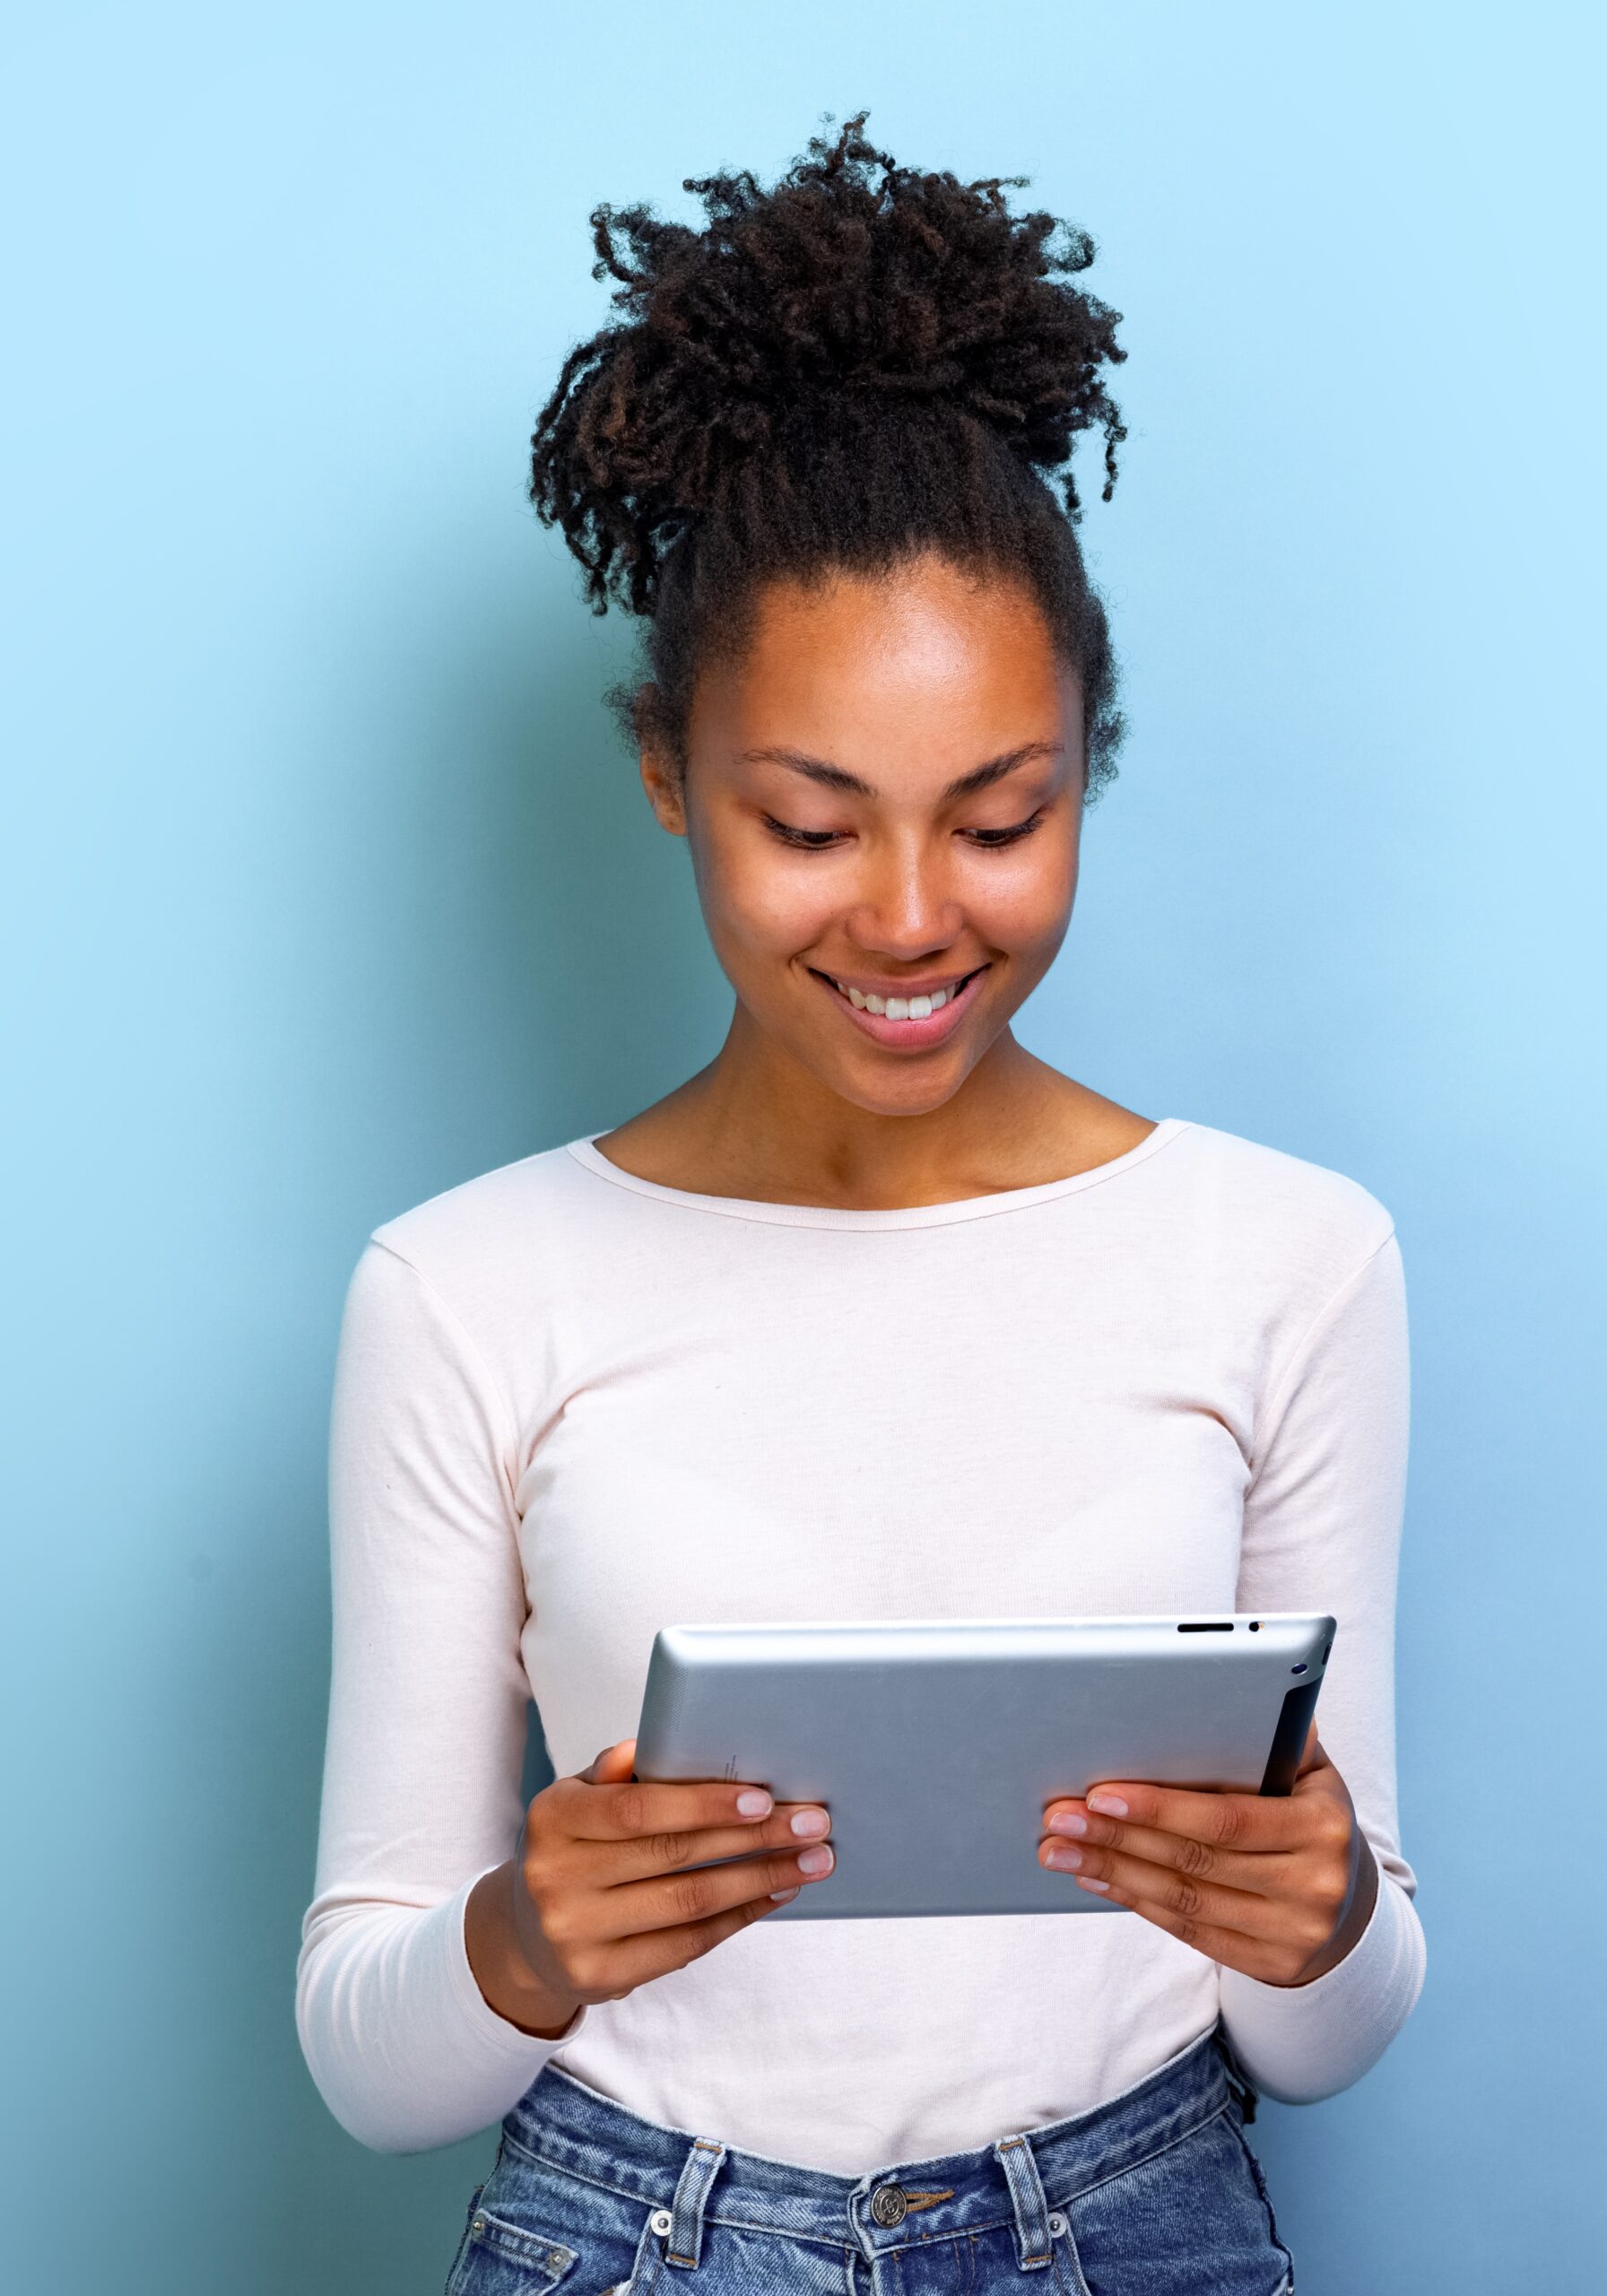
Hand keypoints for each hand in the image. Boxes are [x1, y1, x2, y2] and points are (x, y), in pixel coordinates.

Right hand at [466, 1738, 833, 2035]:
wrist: (528, 1934)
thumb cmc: (576, 1848)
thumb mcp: (579, 1800)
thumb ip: (614, 1774)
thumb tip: (647, 1747)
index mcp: (553, 1817)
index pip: (636, 1808)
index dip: (703, 1803)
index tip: (762, 1797)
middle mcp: (557, 1877)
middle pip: (674, 1854)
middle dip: (754, 1837)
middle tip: (812, 1823)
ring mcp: (577, 1933)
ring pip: (689, 1902)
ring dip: (761, 1878)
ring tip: (812, 1860)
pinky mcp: (602, 1976)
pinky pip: (688, 1944)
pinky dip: (740, 1916)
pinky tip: (775, 1893)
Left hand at [1037, 1725, 1378, 1986]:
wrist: (1352, 1910)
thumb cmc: (1312, 1820)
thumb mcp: (1315, 1776)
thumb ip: (1285, 1737)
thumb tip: (1257, 1681)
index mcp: (1323, 1827)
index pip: (1228, 1818)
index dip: (1159, 1806)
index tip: (1100, 1790)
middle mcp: (1315, 1885)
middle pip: (1196, 1859)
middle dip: (1117, 1836)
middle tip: (1059, 1816)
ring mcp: (1294, 1933)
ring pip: (1184, 1899)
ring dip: (1113, 1870)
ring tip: (1059, 1848)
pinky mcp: (1271, 1967)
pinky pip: (1188, 1931)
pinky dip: (1135, 1901)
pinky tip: (1095, 1877)